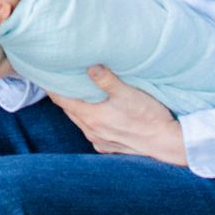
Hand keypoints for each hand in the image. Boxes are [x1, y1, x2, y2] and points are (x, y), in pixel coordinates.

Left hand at [49, 66, 187, 165]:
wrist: (168, 142)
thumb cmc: (149, 117)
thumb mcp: (128, 93)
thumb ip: (107, 80)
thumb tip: (90, 66)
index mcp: (91, 117)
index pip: (61, 100)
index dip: (52, 88)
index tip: (46, 76)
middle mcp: (91, 131)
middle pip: (69, 111)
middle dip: (64, 96)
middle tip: (61, 81)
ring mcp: (99, 141)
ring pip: (80, 122)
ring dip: (77, 109)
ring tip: (78, 95)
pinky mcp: (109, 148)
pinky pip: (91, 132)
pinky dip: (89, 121)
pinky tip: (96, 114)